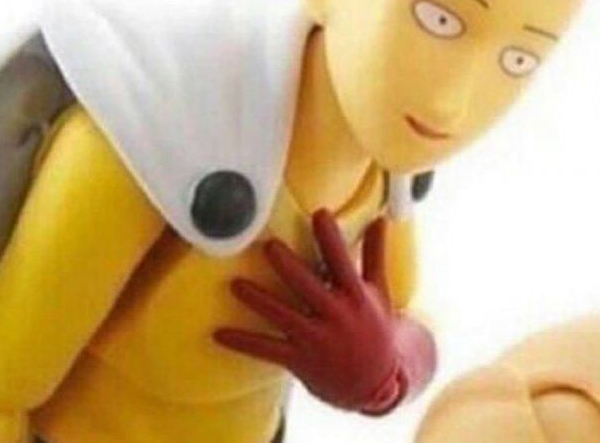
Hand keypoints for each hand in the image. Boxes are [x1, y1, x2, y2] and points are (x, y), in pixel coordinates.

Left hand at [214, 210, 433, 413]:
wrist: (376, 384)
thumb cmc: (376, 330)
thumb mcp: (380, 291)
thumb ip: (375, 254)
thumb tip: (379, 220)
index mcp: (356, 296)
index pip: (343, 261)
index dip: (331, 238)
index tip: (320, 214)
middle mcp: (337, 316)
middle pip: (308, 286)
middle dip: (288, 266)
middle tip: (268, 247)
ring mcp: (317, 339)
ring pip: (283, 316)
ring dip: (258, 300)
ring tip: (236, 285)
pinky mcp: (300, 360)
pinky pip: (267, 350)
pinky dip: (243, 342)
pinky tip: (219, 333)